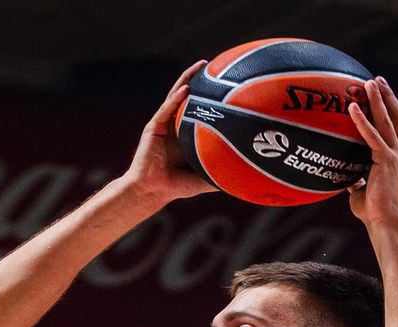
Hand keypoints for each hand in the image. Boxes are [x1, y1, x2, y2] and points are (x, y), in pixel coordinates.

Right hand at [121, 61, 217, 202]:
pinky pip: (166, 109)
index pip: (201, 108)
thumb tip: (244, 180)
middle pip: (190, 96)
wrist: (152, 190)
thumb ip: (220, 174)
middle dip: (201, 79)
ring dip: (187, 79)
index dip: (211, 96)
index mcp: (187, 133)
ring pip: (176, 96)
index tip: (227, 83)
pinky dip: (176, 99)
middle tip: (215, 65)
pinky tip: (186, 89)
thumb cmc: (176, 186)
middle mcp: (176, 124)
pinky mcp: (154, 126)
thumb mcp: (203, 179)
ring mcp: (165, 123)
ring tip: (200, 66)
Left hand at [345, 77, 397, 227]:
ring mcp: (394, 155)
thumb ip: (357, 179)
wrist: (386, 222)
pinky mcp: (385, 161)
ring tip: (369, 83)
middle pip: (397, 117)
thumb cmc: (374, 211)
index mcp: (396, 157)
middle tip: (376, 80)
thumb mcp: (362, 190)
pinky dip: (362, 120)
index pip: (397, 127)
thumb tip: (345, 177)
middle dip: (388, 96)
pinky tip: (352, 107)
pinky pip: (372, 136)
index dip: (391, 108)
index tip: (382, 93)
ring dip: (378, 100)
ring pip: (388, 121)